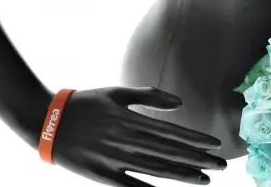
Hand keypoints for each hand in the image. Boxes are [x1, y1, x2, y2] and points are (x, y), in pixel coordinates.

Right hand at [49, 87, 227, 186]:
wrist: (49, 121)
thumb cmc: (86, 102)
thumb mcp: (117, 92)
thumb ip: (148, 96)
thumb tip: (179, 102)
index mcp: (132, 119)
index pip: (172, 132)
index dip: (195, 139)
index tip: (215, 145)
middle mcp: (127, 141)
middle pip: (169, 153)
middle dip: (198, 159)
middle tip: (222, 165)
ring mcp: (115, 160)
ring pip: (156, 171)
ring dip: (183, 175)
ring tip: (205, 179)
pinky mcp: (103, 176)